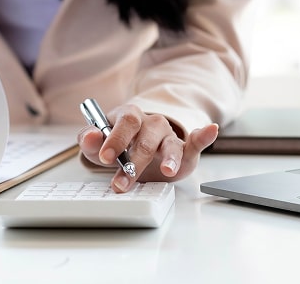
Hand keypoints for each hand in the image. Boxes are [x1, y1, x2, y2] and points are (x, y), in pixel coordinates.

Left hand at [77, 103, 218, 192]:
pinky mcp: (184, 150)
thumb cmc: (116, 146)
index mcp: (129, 117)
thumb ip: (89, 141)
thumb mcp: (97, 145)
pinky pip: (195, 142)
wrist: (132, 152)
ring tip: (166, 171)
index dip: (116, 139)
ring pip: (169, 145)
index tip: (105, 157)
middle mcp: (150, 124)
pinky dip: (203, 137)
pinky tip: (209, 131)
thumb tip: (89, 137)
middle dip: (133, 162)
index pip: (126, 122)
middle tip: (121, 182)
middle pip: (145, 139)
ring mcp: (168, 136)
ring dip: (168, 159)